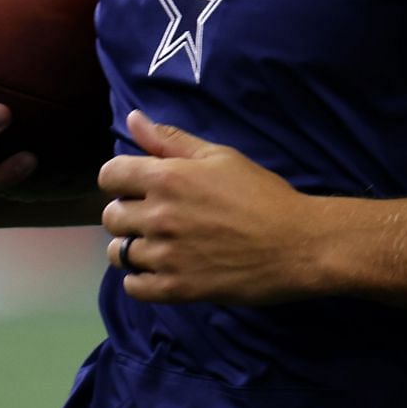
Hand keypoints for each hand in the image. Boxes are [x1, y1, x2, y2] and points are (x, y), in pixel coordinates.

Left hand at [99, 109, 323, 303]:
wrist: (297, 244)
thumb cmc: (262, 194)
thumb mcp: (219, 157)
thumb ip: (171, 141)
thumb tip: (132, 119)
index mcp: (167, 177)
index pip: (109, 175)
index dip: (120, 178)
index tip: (137, 185)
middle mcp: (159, 215)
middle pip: (111, 215)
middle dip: (127, 212)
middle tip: (156, 215)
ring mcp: (165, 255)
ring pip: (119, 252)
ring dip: (134, 246)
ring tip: (160, 244)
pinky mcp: (176, 288)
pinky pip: (134, 287)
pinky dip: (141, 279)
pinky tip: (162, 269)